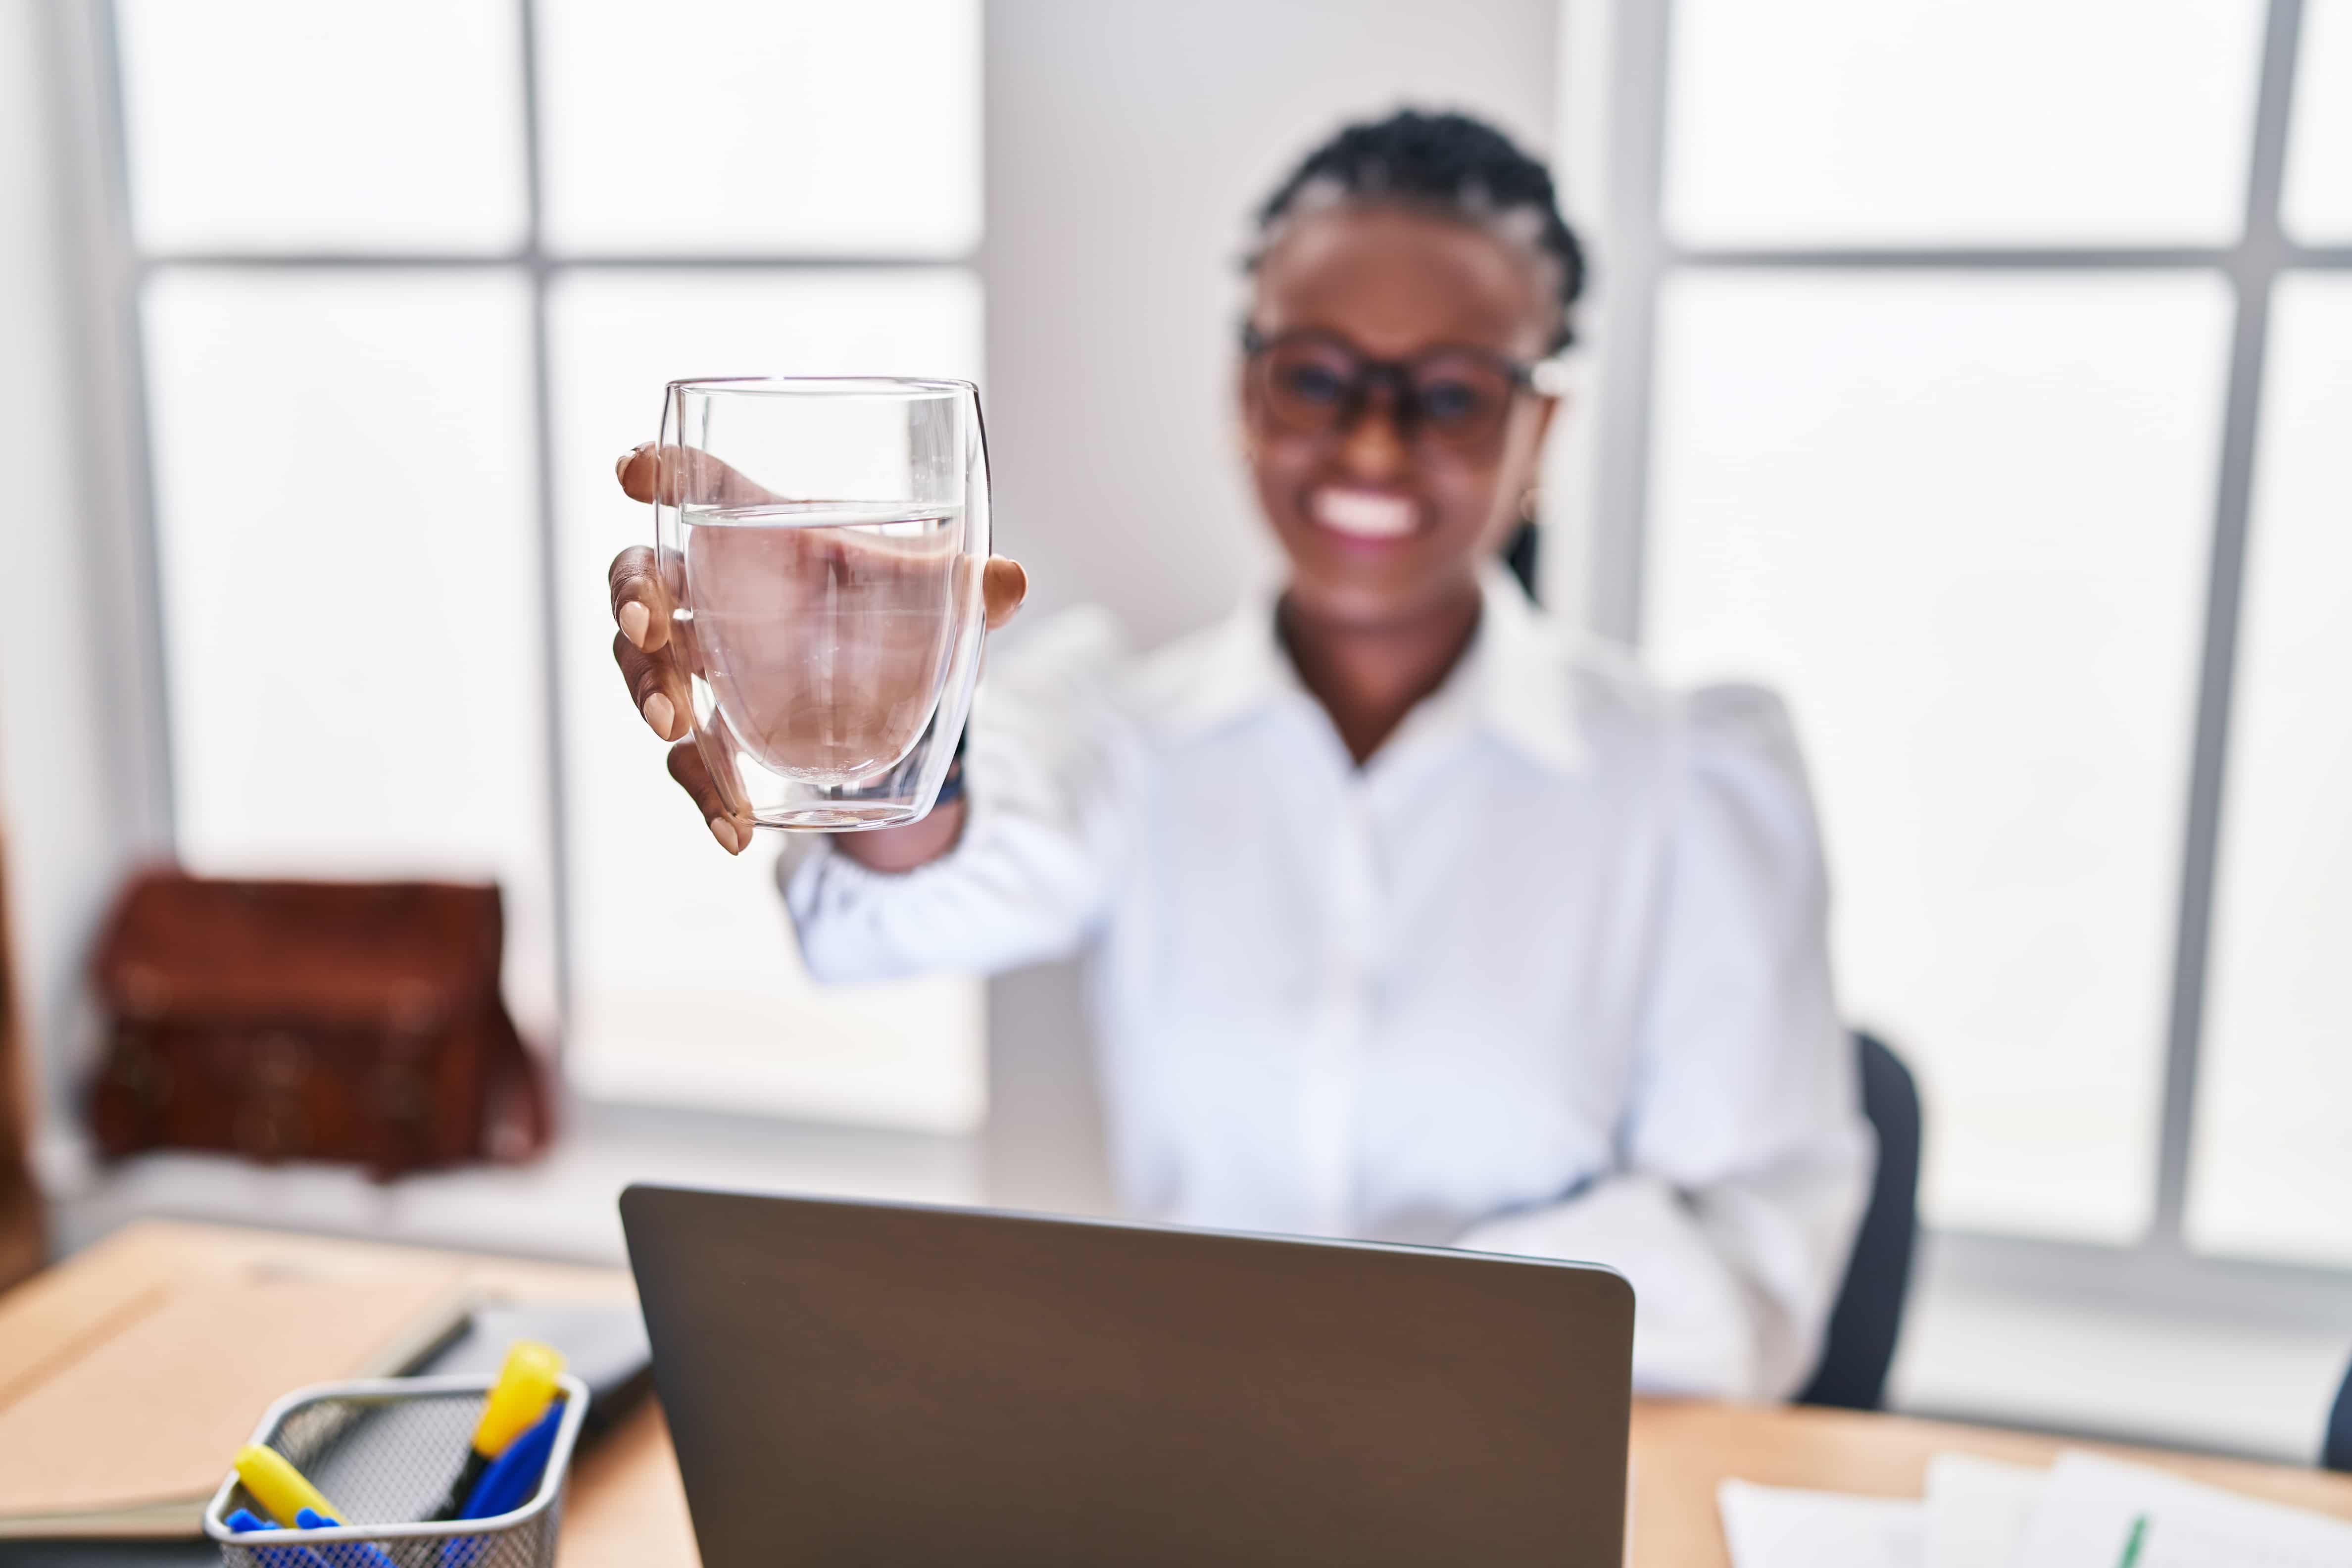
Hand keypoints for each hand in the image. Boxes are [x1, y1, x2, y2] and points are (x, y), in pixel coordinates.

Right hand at [608, 442, 1026, 859]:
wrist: (894, 680)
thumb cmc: (888, 602)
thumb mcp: (926, 592)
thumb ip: (964, 585)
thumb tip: (1009, 581)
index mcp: (755, 529)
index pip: (692, 480)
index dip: (656, 469)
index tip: (634, 473)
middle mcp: (714, 588)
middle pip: (640, 577)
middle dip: (630, 598)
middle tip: (648, 626)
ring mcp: (707, 660)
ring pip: (644, 665)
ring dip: (646, 691)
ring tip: (672, 727)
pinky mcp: (719, 727)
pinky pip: (692, 757)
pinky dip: (706, 792)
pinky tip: (733, 829)